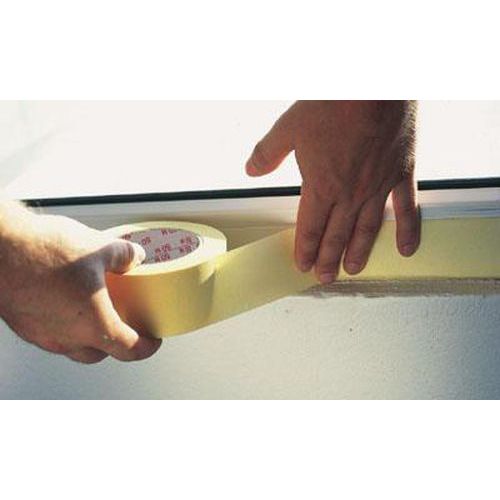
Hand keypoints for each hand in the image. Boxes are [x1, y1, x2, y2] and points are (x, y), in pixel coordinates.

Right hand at [0, 205, 160, 362]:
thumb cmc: (44, 251)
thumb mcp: (99, 247)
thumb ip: (125, 255)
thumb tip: (135, 256)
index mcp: (93, 325)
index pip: (129, 350)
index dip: (146, 347)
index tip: (152, 341)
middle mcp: (66, 338)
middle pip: (100, 353)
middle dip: (117, 343)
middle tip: (126, 326)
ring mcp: (40, 334)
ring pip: (72, 346)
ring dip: (88, 335)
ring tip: (95, 312)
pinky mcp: (22, 324)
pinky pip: (50, 333)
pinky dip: (64, 325)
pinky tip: (65, 302)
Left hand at [246, 100, 419, 282]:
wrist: (374, 81)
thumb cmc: (331, 102)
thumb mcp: (289, 127)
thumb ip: (268, 154)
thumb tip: (251, 170)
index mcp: (320, 186)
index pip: (310, 228)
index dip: (305, 249)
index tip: (303, 265)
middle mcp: (349, 194)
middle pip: (336, 236)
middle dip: (328, 259)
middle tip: (324, 277)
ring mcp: (377, 186)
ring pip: (367, 229)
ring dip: (359, 252)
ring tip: (353, 269)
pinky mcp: (402, 173)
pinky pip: (407, 209)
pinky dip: (407, 231)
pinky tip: (405, 250)